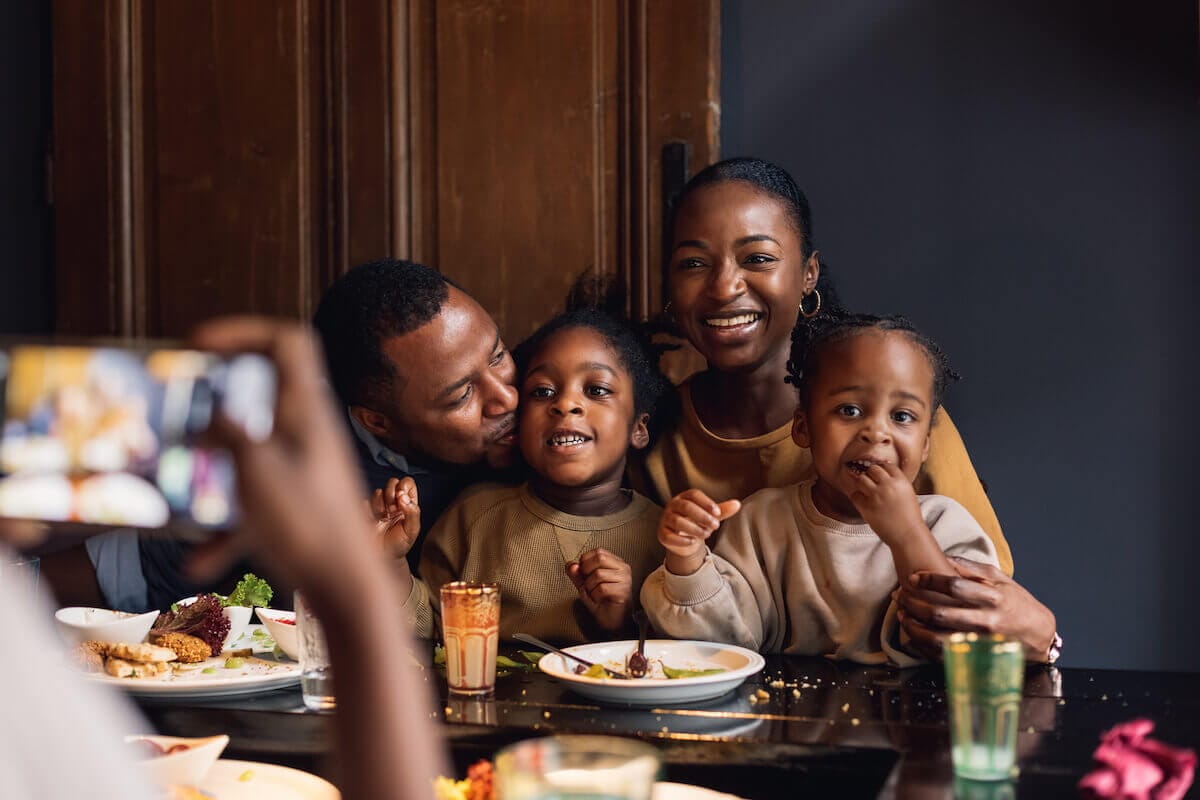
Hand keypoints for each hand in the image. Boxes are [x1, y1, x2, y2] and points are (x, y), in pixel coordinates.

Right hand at [186, 318, 380, 608]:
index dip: (245, 331)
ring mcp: (308, 468)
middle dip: (222, 393)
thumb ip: (229, 435)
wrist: (351, 589)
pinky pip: (257, 504)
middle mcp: (310, 433)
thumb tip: (206, 416)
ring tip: (182, 471)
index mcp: (306, 412)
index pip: (288, 342)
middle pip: (269, 391)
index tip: (200, 344)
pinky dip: (229, 526)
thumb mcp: (257, 473)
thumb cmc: (309, 526)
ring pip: (257, 446)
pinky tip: (200, 562)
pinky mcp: (303, 504)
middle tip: (184, 405)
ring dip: (219, 457)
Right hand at [370, 476, 420, 557]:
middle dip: (392, 493)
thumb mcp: (412, 531)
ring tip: (382, 518)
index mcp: (407, 504)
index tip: (402, 499)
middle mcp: (393, 503)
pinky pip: (364, 502)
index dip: (405, 487)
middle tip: (393, 509)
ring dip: (381, 504)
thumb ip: (413, 513)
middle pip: (392, 482)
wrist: (381, 557)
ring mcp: (379, 507)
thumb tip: (404, 497)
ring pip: (378, 491)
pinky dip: (368, 510)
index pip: (408, 483)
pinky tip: (372, 521)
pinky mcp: (365, 512)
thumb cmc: (399, 544)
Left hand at [566, 547, 632, 631]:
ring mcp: (625, 579)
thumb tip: (571, 565)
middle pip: (599, 558)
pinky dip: (595, 596)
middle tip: (589, 585)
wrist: (611, 622)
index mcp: (616, 563)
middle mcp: (623, 568)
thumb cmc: (600, 601)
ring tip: (595, 595)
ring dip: (590, 587)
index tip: (584, 575)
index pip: (598, 552)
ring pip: (599, 574)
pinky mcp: (623, 591)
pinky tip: (599, 600)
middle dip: (587, 573)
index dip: (585, 562)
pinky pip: (602, 588)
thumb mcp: (584, 584)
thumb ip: (577, 573)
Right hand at [657, 489, 740, 574]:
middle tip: (715, 525)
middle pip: (686, 507)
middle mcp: (673, 506)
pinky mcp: (662, 534)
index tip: (718, 512)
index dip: (706, 502)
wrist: (684, 540)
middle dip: (702, 516)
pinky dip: (682, 540)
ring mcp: (666, 519)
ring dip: (695, 529)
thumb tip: (737, 504)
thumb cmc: (697, 523)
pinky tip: (693, 541)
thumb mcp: (710, 516)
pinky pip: (669, 536)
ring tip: (706, 534)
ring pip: (677, 522)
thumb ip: (722, 510)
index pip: (693, 495)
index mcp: (684, 497)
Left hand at [847, 462, 924, 543]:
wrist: (909, 535)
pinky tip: (863, 502)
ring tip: (866, 492)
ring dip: (862, 484)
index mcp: (901, 481)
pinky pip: (855, 495)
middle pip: (872, 469)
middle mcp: (888, 485)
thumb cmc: (910, 517)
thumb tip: (882, 475)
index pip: (886, 465)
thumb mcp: (908, 494)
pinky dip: (857, 497)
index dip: (881, 469)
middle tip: (871, 483)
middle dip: (870, 474)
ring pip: (861, 479)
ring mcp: (876, 496)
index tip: (878, 475)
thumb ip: (897, 483)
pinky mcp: (867, 507)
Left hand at [896, 556, 1056, 661]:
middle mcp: (986, 621)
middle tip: (901, 595)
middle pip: (940, 613)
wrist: (1039, 635)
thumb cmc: (1018, 603)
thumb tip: (944, 557)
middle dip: (914, 603)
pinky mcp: (976, 658)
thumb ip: (971, 569)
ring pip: (937, 637)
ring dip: (914, 626)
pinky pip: (942, 655)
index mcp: (993, 598)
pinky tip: (914, 633)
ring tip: (902, 615)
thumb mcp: (1001, 580)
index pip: (955, 587)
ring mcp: (980, 643)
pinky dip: (923, 645)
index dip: (930, 580)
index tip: (914, 577)